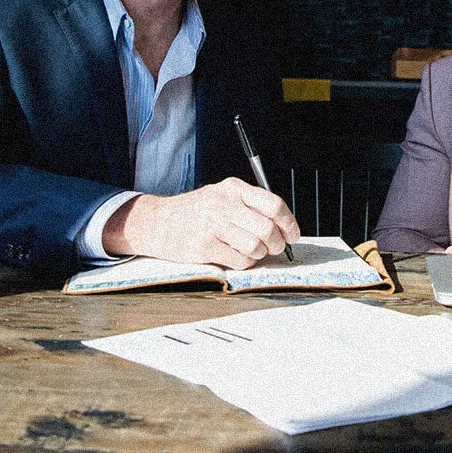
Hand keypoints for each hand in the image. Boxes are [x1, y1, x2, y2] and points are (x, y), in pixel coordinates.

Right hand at [103, 177, 300, 268]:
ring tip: (253, 252)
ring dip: (260, 255)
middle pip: (267, 228)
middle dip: (277, 244)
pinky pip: (240, 260)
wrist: (158, 222)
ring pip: (255, 247)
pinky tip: (237, 257)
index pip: (274, 205)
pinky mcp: (205, 246)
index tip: (293, 236)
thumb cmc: (197, 212)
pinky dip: (245, 263)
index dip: (289, 224)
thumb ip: (250, 205)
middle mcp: (224, 204)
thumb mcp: (222, 195)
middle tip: (275, 249)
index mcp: (234, 188)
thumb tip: (283, 226)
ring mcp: (213, 225)